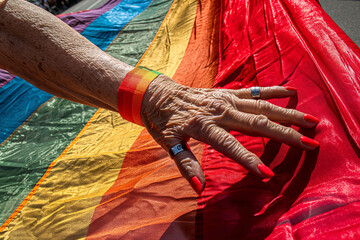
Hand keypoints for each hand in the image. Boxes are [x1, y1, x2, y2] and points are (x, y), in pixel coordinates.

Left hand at [141, 75, 318, 194]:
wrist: (158, 94)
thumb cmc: (163, 121)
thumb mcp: (169, 144)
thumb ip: (185, 164)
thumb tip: (199, 187)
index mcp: (204, 126)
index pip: (231, 145)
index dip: (249, 160)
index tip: (269, 174)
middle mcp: (219, 111)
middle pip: (257, 123)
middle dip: (285, 134)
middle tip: (310, 143)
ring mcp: (226, 99)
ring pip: (262, 106)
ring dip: (288, 113)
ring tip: (311, 120)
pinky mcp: (228, 92)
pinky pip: (254, 91)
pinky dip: (274, 92)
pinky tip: (292, 93)